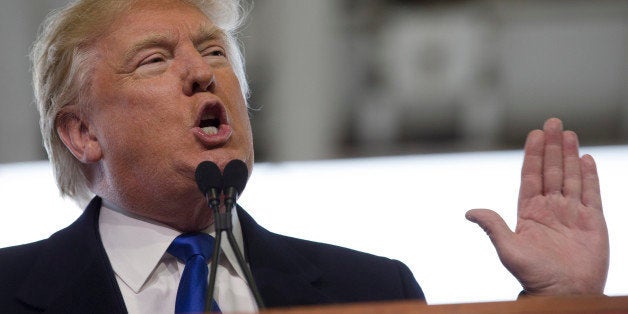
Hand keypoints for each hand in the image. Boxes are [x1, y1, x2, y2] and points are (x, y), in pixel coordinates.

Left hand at [466, 118, 608, 295]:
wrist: (564, 293)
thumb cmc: (534, 275)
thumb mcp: (508, 249)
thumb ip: (493, 226)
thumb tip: (469, 212)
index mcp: (530, 212)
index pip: (531, 175)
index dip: (533, 154)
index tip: (534, 133)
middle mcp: (550, 208)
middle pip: (551, 170)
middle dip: (552, 146)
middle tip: (552, 122)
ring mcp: (572, 213)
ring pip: (570, 177)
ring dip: (569, 154)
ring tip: (568, 132)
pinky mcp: (593, 221)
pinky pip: (591, 193)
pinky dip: (589, 175)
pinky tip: (586, 158)